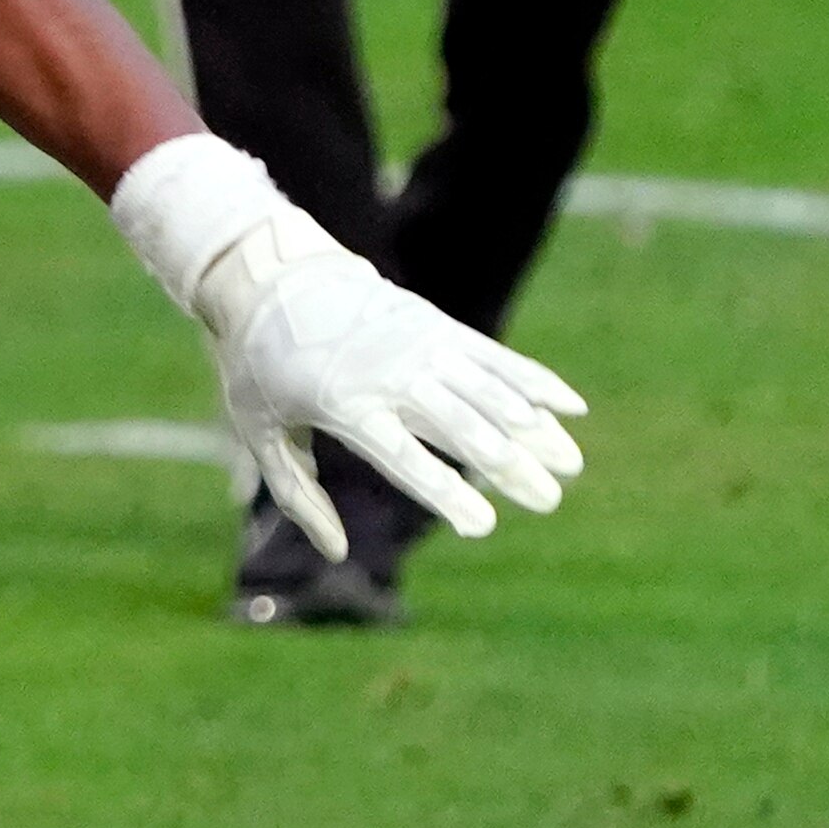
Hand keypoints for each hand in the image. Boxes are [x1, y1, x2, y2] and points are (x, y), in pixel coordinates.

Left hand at [200, 213, 584, 558]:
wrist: (270, 276)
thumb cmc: (259, 366)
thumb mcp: (257, 432)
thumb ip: (297, 495)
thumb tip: (338, 550)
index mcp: (346, 406)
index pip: (405, 458)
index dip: (446, 491)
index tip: (483, 525)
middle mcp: (391, 375)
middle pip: (461, 426)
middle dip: (509, 465)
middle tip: (549, 500)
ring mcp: (420, 346)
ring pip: (489, 391)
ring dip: (534, 428)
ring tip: (572, 464)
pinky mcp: (436, 326)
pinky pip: (495, 357)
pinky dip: (534, 380)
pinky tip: (570, 406)